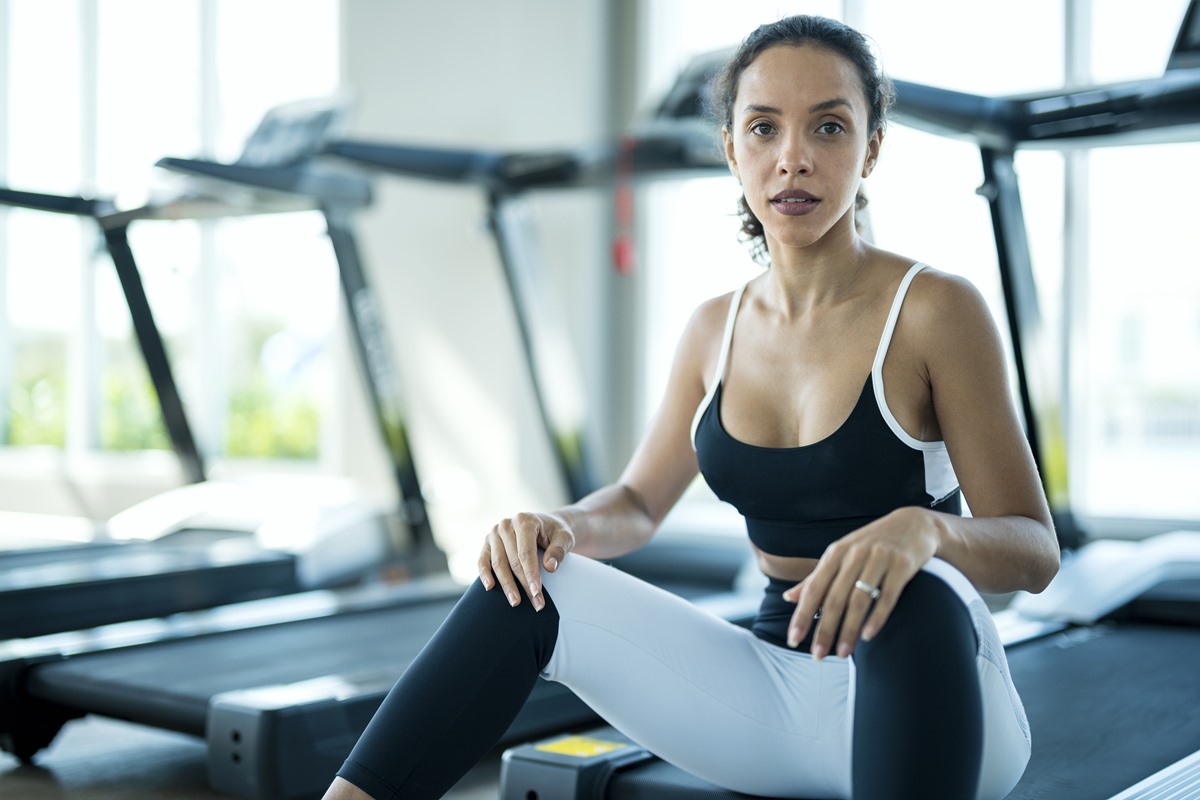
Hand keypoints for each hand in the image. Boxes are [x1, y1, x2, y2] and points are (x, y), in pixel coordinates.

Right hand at [478, 511, 573, 611]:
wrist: (545, 525)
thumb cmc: (555, 533)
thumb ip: (559, 550)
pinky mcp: (487, 543)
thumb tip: (550, 567)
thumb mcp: (565, 538)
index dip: (531, 574)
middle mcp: (506, 525)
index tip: (537, 593)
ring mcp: (494, 533)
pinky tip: (490, 587)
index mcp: (525, 521)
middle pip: (512, 560)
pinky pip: (482, 560)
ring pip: (498, 563)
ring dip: (506, 585)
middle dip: (523, 584)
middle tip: (534, 604)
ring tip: (515, 602)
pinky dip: (484, 574)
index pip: (526, 552)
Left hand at [782, 507, 940, 659]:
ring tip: (842, 653)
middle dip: (824, 630)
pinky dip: (877, 617)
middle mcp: (854, 555)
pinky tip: (868, 636)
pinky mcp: (902, 565)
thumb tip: (788, 598)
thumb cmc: (870, 544)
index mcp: (836, 554)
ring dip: (849, 630)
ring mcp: (879, 558)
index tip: (793, 641)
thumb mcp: (840, 555)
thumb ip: (816, 578)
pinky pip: (888, 596)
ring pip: (859, 600)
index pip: (813, 589)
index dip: (802, 616)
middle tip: (818, 656)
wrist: (913, 524)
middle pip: (834, 599)